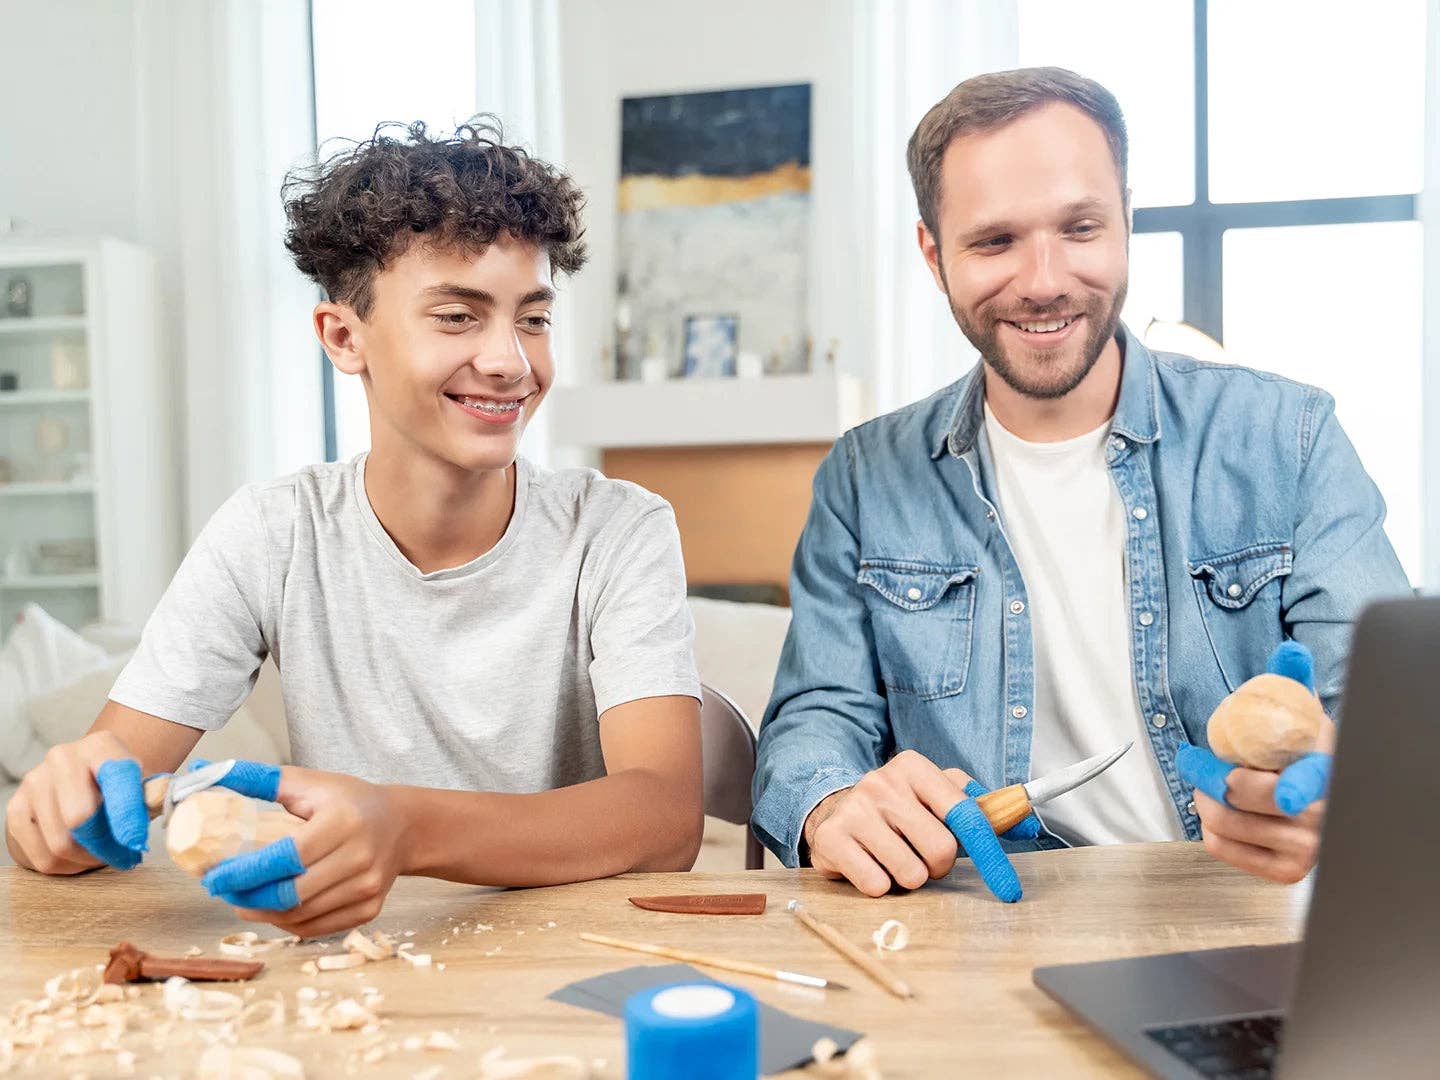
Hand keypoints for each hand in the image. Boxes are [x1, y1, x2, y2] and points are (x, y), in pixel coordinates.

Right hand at [5, 731, 150, 873]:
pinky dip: (65, 867)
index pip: (116, 779)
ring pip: (60, 843)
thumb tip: (161, 803)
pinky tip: (79, 858)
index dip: (126, 815)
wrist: (85, 778)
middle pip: (79, 817)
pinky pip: (40, 856)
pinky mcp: (16, 808)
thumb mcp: (142, 785)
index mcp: (101, 746)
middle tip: (123, 857)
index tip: (136, 844)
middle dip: (106, 846)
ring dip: (87, 860)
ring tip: (104, 856)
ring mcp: (34, 782)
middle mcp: (62, 757)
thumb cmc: (119, 787)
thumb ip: (153, 795)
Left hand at [200, 766, 404, 937]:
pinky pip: (317, 927)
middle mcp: (361, 857)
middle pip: (289, 893)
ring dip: (263, 913)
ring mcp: (368, 887)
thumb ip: (258, 779)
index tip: (214, 877)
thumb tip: (204, 770)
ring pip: (300, 915)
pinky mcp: (370, 909)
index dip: (245, 873)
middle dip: (246, 897)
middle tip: (223, 890)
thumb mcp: (309, 782)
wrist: (402, 825)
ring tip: (242, 900)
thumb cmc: (349, 800)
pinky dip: (288, 923)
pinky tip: (272, 910)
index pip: (285, 857)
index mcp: (343, 821)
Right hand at [802, 750, 1037, 901]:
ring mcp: (854, 809)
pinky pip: (877, 884)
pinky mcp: (832, 838)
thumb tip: (1027, 826)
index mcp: (914, 767)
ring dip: (909, 877)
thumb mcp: (937, 797)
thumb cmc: (900, 810)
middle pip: (941, 850)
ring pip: (911, 873)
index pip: (965, 814)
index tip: (1008, 888)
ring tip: (892, 858)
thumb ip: (983, 810)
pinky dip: (880, 885)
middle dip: (938, 865)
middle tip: (920, 854)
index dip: (990, 854)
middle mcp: (882, 782)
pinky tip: (870, 865)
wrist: (836, 811)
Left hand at [1179, 640, 1334, 883]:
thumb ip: (1293, 679)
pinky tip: (1220, 811)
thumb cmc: (1301, 749)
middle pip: (1241, 795)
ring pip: (1225, 820)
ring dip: (1202, 798)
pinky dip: (1208, 827)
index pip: (1309, 781)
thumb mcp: (1302, 712)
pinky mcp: (1285, 872)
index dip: (1295, 789)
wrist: (1318, 798)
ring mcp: (1307, 849)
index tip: (1285, 792)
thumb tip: (1290, 650)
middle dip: (1206, 773)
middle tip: (1194, 761)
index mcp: (1326, 773)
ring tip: (1207, 785)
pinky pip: (1222, 848)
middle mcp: (1321, 816)